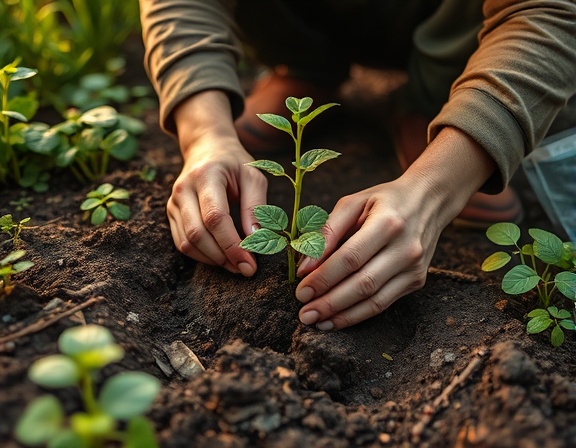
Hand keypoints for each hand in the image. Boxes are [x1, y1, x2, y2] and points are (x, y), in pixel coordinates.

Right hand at [167, 91, 266, 275]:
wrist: (206, 148)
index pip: (215, 217)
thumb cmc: (234, 163)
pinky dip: (202, 256)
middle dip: (223, 257)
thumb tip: (256, 240)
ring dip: (212, 260)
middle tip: (246, 269)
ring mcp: (173, 202)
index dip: (232, 244)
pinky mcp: (171, 213)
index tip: (250, 263)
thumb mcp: (253, 176)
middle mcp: (183, 189)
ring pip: (186, 243)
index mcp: (206, 176)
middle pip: (197, 233)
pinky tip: (221, 258)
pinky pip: (181, 243)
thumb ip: (255, 206)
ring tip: (236, 265)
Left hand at [295, 126, 496, 329]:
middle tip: (304, 314)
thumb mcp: (353, 203)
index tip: (301, 291)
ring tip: (316, 322)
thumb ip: (327, 231)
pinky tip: (336, 319)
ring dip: (342, 316)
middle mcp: (405, 248)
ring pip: (374, 301)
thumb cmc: (384, 201)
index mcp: (388, 223)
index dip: (324, 278)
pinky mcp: (417, 280)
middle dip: (330, 303)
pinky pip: (384, 303)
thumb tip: (305, 267)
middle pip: (363, 284)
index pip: (350, 257)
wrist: (429, 200)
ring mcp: (414, 267)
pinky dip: (358, 315)